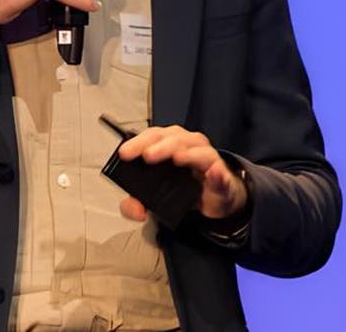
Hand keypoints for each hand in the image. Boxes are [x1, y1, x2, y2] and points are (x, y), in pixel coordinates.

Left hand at [116, 125, 248, 221]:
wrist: (212, 199)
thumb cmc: (183, 187)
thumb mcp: (154, 197)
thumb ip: (136, 204)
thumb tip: (135, 210)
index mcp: (168, 144)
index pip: (152, 136)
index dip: (137, 142)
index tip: (124, 154)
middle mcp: (187, 144)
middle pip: (173, 138)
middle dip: (159, 147)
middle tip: (147, 156)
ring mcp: (206, 157)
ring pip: (197, 150)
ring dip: (187, 154)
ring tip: (176, 158)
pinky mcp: (221, 175)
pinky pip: (220, 173)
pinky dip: (217, 173)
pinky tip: (213, 173)